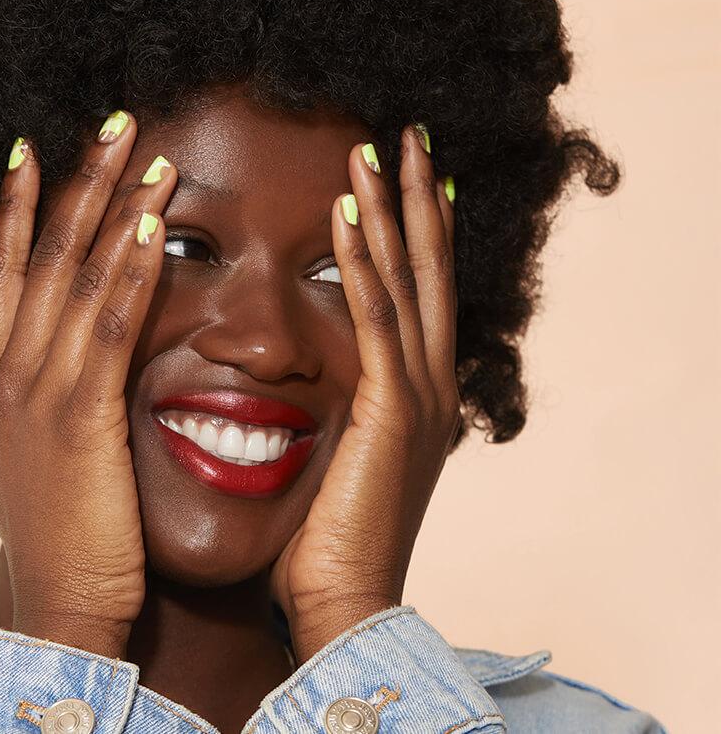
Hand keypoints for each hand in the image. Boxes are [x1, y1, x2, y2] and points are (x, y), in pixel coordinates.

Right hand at [0, 112, 175, 658]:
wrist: (60, 596)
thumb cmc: (48, 523)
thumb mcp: (4, 447)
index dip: (14, 207)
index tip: (33, 149)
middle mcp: (4, 369)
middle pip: (40, 255)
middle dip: (77, 183)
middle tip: (114, 121)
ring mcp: (38, 390)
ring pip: (75, 278)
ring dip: (115, 211)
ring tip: (150, 153)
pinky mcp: (82, 415)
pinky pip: (109, 328)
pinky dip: (130, 275)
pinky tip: (155, 230)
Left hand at [270, 125, 460, 662]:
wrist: (344, 599)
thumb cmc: (329, 533)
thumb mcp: (341, 452)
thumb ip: (338, 405)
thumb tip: (307, 374)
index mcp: (416, 390)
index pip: (419, 291)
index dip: (416, 230)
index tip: (403, 176)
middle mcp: (428, 381)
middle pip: (429, 269)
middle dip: (417, 199)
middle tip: (405, 135)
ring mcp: (418, 394)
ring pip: (407, 280)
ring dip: (390, 211)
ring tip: (375, 149)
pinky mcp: (390, 411)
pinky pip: (377, 321)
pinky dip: (364, 265)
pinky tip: (346, 217)